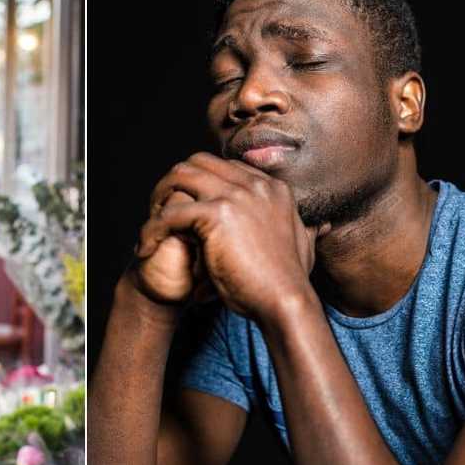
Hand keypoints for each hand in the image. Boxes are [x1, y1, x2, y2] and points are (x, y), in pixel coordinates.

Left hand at [136, 153, 329, 322]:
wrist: (285, 302)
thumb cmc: (288, 283)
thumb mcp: (303, 247)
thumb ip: (305, 230)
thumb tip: (318, 226)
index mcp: (271, 188)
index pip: (224, 166)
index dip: (199, 182)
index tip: (185, 205)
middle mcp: (254, 185)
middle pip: (198, 162)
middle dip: (174, 182)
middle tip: (160, 210)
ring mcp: (236, 196)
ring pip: (179, 177)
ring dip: (159, 198)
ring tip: (151, 225)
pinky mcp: (217, 215)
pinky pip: (170, 213)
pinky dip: (152, 229)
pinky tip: (146, 247)